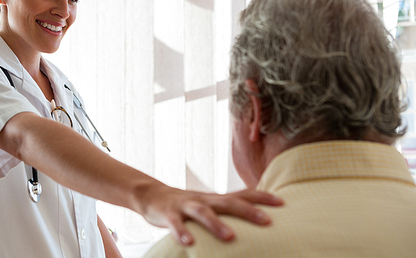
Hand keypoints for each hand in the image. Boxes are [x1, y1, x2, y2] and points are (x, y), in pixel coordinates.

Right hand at [136, 185, 283, 245]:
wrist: (153, 195)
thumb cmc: (188, 204)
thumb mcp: (210, 204)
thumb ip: (229, 208)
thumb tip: (256, 217)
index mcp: (216, 198)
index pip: (242, 194)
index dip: (262, 197)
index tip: (282, 203)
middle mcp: (204, 200)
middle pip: (228, 203)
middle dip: (248, 211)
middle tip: (268, 221)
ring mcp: (186, 206)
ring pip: (203, 213)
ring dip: (217, 224)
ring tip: (231, 237)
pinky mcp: (169, 214)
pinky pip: (175, 224)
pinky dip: (182, 232)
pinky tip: (189, 243)